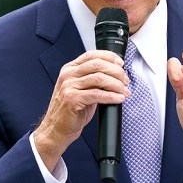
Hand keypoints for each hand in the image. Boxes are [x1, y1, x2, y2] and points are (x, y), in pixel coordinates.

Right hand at [33, 50, 129, 170]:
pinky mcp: (72, 99)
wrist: (57, 128)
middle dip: (116, 72)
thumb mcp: (81, 89)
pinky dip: (111, 96)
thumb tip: (116, 74)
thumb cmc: (71, 110)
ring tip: (124, 91)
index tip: (121, 63)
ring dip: (116, 84)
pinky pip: (97, 94)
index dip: (109, 57)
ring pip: (99, 78)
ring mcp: (69, 86)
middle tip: (125, 81)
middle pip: (97, 65)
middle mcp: (68, 75)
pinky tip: (118, 99)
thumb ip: (93, 79)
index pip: (92, 55)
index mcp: (70, 69)